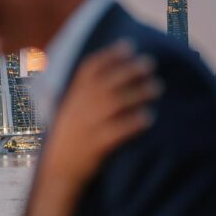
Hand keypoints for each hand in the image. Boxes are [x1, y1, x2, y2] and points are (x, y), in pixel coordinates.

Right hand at [45, 41, 160, 185]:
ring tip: (157, 87)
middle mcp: (78, 108)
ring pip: (113, 104)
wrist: (58, 169)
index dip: (109, 55)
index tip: (129, 46)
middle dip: (129, 70)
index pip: (89, 69)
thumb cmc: (70, 136)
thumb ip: (84, 92)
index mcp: (73, 96)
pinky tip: (149, 117)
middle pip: (106, 82)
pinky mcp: (95, 146)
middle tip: (150, 64)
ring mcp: (86, 126)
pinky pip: (116, 131)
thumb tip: (111, 73)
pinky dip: (133, 123)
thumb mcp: (70, 109)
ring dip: (137, 93)